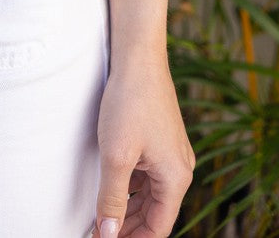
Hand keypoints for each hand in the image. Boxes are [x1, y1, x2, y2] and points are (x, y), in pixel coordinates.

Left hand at [93, 57, 195, 236]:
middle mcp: (180, 169)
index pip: (158, 228)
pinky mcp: (160, 140)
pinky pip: (147, 175)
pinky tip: (110, 191)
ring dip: (127, 209)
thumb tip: (108, 233)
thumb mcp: (116, 155)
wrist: (138, 58)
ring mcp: (171, 154)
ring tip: (100, 219)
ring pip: (149, 195)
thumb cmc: (130, 102)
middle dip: (127, 227)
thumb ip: (112, 198)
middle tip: (98, 233)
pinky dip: (129, 188)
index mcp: (176, 178)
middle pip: (154, 213)